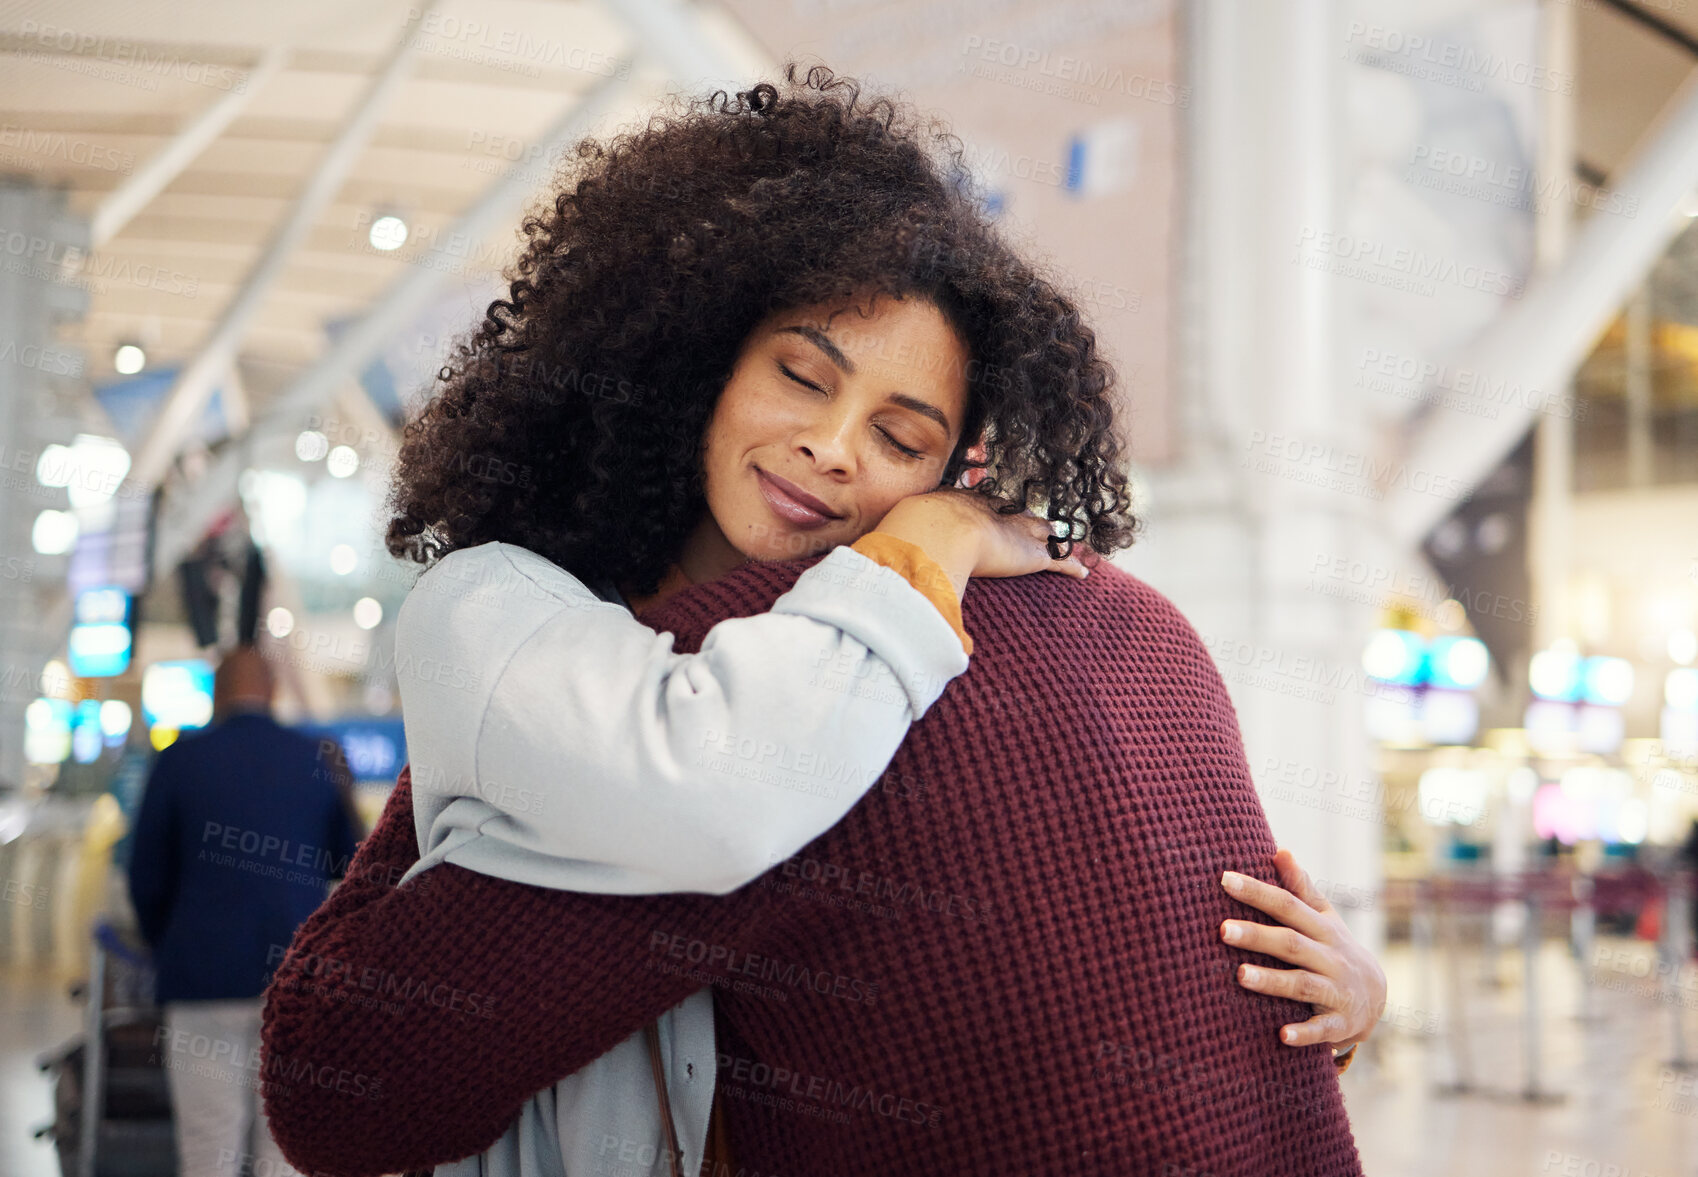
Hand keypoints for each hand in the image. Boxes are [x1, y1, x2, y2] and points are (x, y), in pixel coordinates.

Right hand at [874, 489, 1089, 599]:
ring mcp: (1013, 532)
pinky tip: (1084, 573)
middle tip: (1036, 521)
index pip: (980, 506)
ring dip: (1056, 538)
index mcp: (961, 507)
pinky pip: (1058, 559)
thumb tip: (866, 578)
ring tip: (1072, 542)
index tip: (993, 506)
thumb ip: (890, 556)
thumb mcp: (898, 540)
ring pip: (1043, 533)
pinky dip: (1072, 565)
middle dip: (1026, 519)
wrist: (936, 533)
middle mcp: (991, 514)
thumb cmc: (911, 534)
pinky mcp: (1029, 554)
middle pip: (1015, 515)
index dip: (989, 509)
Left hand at [1220, 848, 1386, 1053]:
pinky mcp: (1340, 1023)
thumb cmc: (1335, 949)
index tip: (1224, 879)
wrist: (1376, 998)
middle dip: (1257, 936)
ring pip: (1302, 984)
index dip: (1257, 892)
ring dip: (1272, 981)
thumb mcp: (1323, 918)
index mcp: (1322, 929)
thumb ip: (1300, 887)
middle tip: (1221, 929)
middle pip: (1291, 943)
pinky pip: (1322, 1029)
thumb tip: (1279, 850)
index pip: (1288, 905)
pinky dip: (1304, 1033)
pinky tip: (1281, 1035)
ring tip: (1239, 976)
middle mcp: (1330, 957)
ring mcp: (1337, 990)